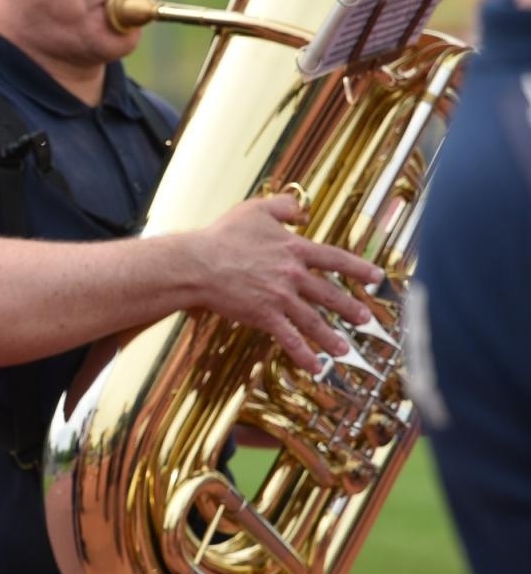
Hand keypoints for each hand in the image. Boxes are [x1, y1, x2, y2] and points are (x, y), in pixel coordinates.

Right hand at [192, 194, 384, 371]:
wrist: (198, 263)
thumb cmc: (222, 235)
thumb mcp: (255, 209)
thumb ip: (283, 206)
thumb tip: (302, 210)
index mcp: (294, 248)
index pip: (336, 259)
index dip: (359, 268)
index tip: (376, 277)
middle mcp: (293, 275)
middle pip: (330, 294)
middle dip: (350, 308)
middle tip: (365, 319)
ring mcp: (280, 298)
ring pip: (314, 320)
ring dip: (331, 337)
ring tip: (344, 349)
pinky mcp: (264, 316)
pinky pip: (290, 339)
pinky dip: (304, 355)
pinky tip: (315, 367)